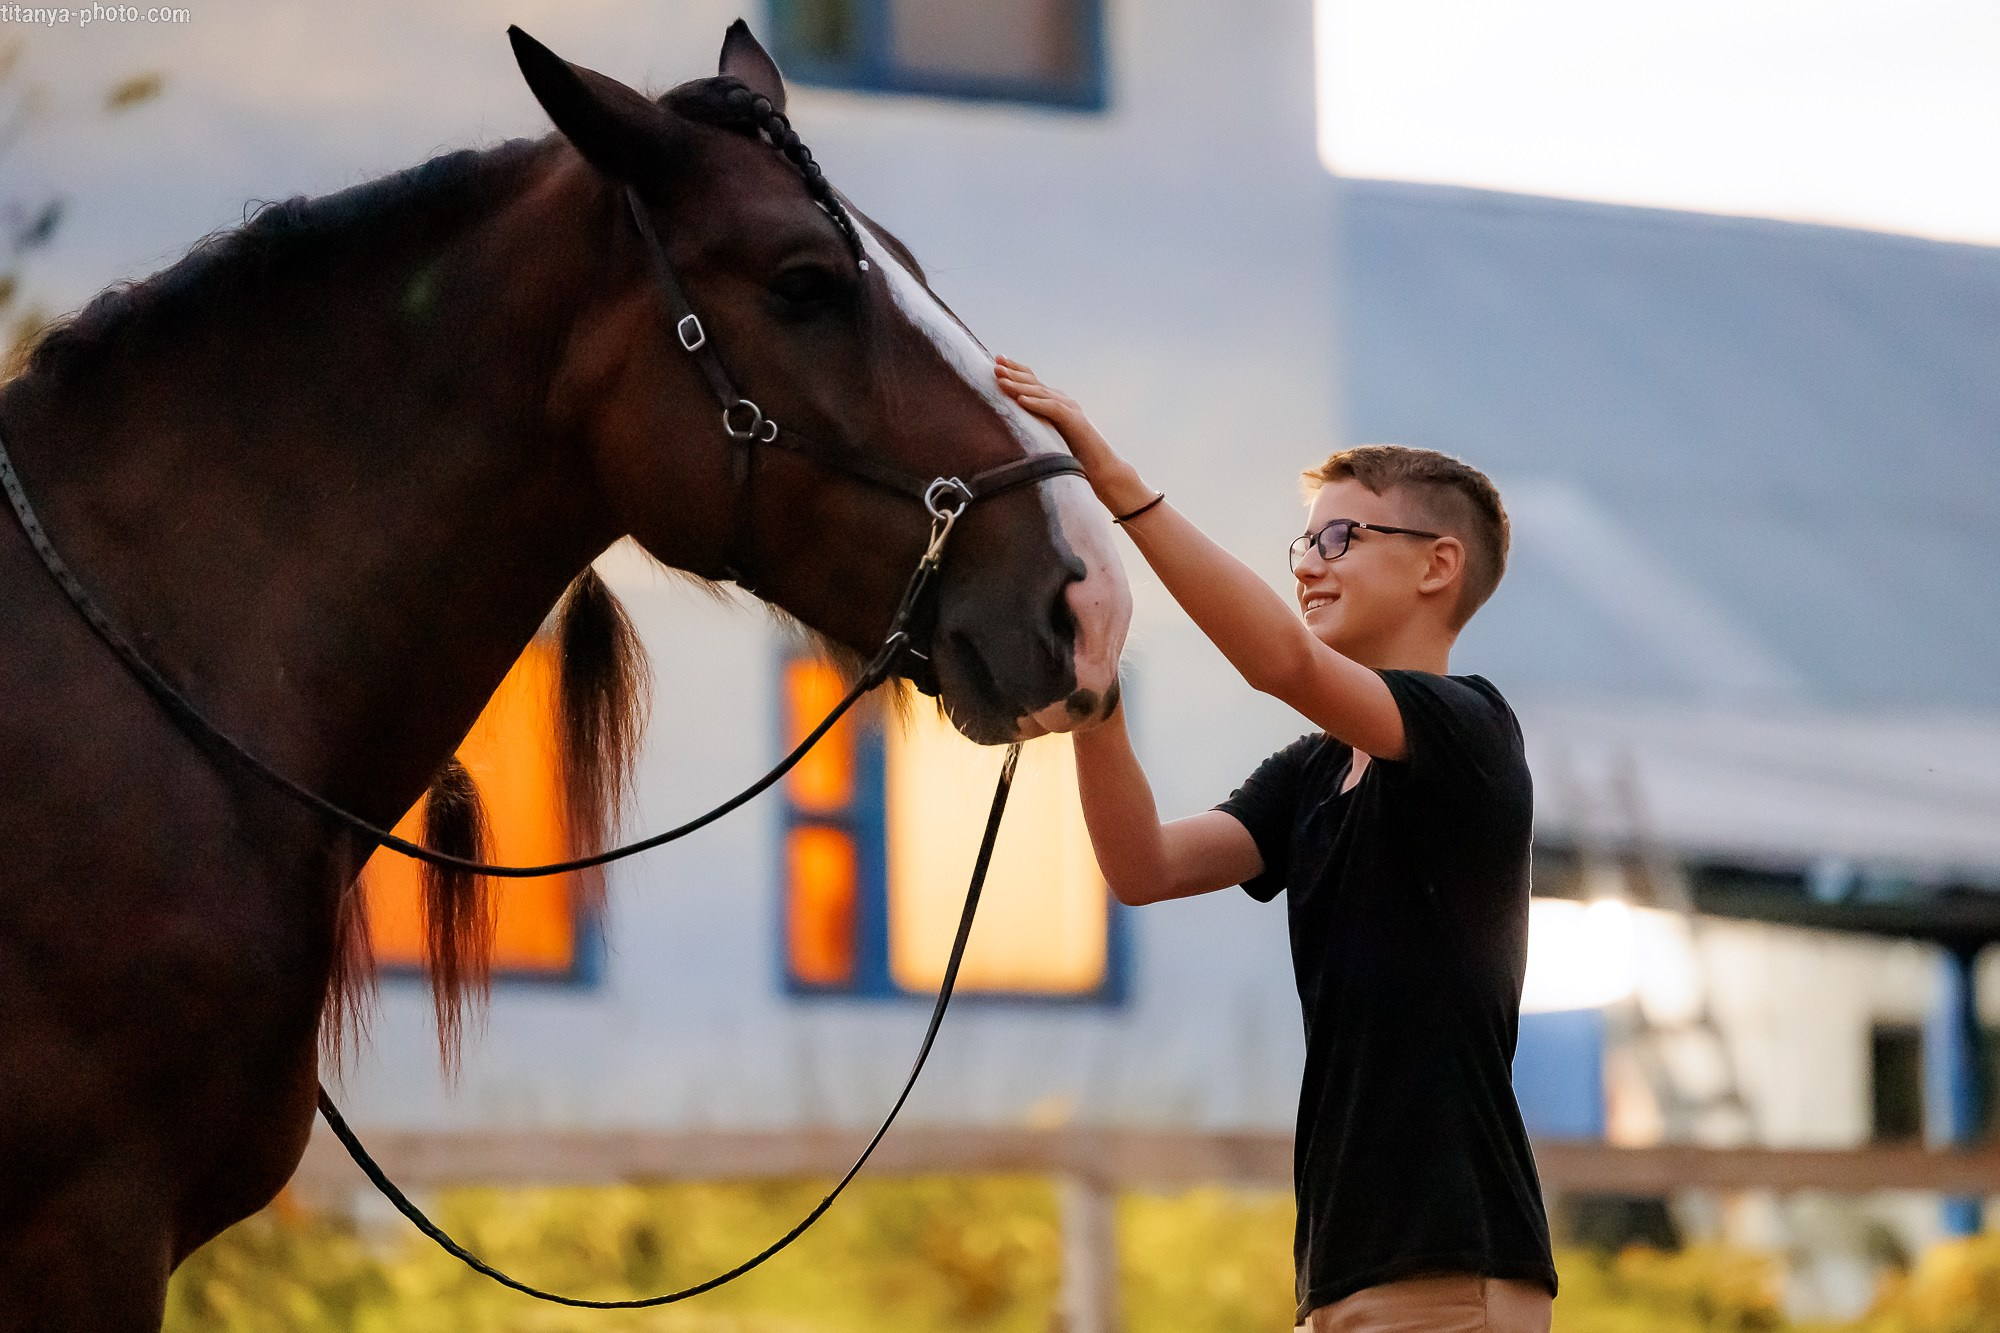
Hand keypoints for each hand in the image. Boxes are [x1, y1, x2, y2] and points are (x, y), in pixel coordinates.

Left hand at [994, 355, 1151, 513]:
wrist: (1103, 471)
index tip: (997, 360)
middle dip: (1013, 372)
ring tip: (1001, 380)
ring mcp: (1071, 410)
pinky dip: (1037, 403)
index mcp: (1056, 404)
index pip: (1033, 382)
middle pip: (1035, 382)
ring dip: (1019, 385)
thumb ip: (1033, 428)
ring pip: (1041, 393)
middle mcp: (1063, 402)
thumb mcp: (1047, 438)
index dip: (1016, 370)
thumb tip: (1007, 428)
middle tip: (995, 364)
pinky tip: (1021, 400)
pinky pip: (1053, 410)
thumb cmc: (1074, 459)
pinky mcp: (1076, 423)